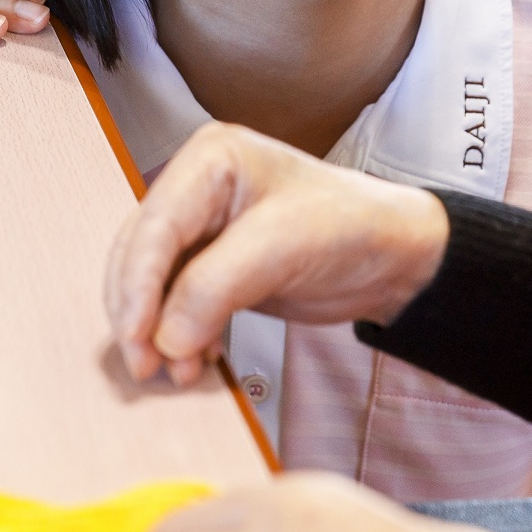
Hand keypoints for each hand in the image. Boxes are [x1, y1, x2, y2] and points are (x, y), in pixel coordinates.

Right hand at [106, 122, 448, 387]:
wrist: (394, 259)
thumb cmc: (352, 227)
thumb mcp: (284, 246)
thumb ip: (215, 288)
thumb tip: (165, 338)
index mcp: (211, 160)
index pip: (155, 223)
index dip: (137, 283)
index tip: (137, 334)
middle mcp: (197, 189)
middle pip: (141, 255)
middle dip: (140, 313)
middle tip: (148, 365)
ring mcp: (202, 230)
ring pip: (152, 285)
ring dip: (156, 331)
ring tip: (178, 372)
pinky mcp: (212, 268)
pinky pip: (174, 304)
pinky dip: (177, 336)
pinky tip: (195, 360)